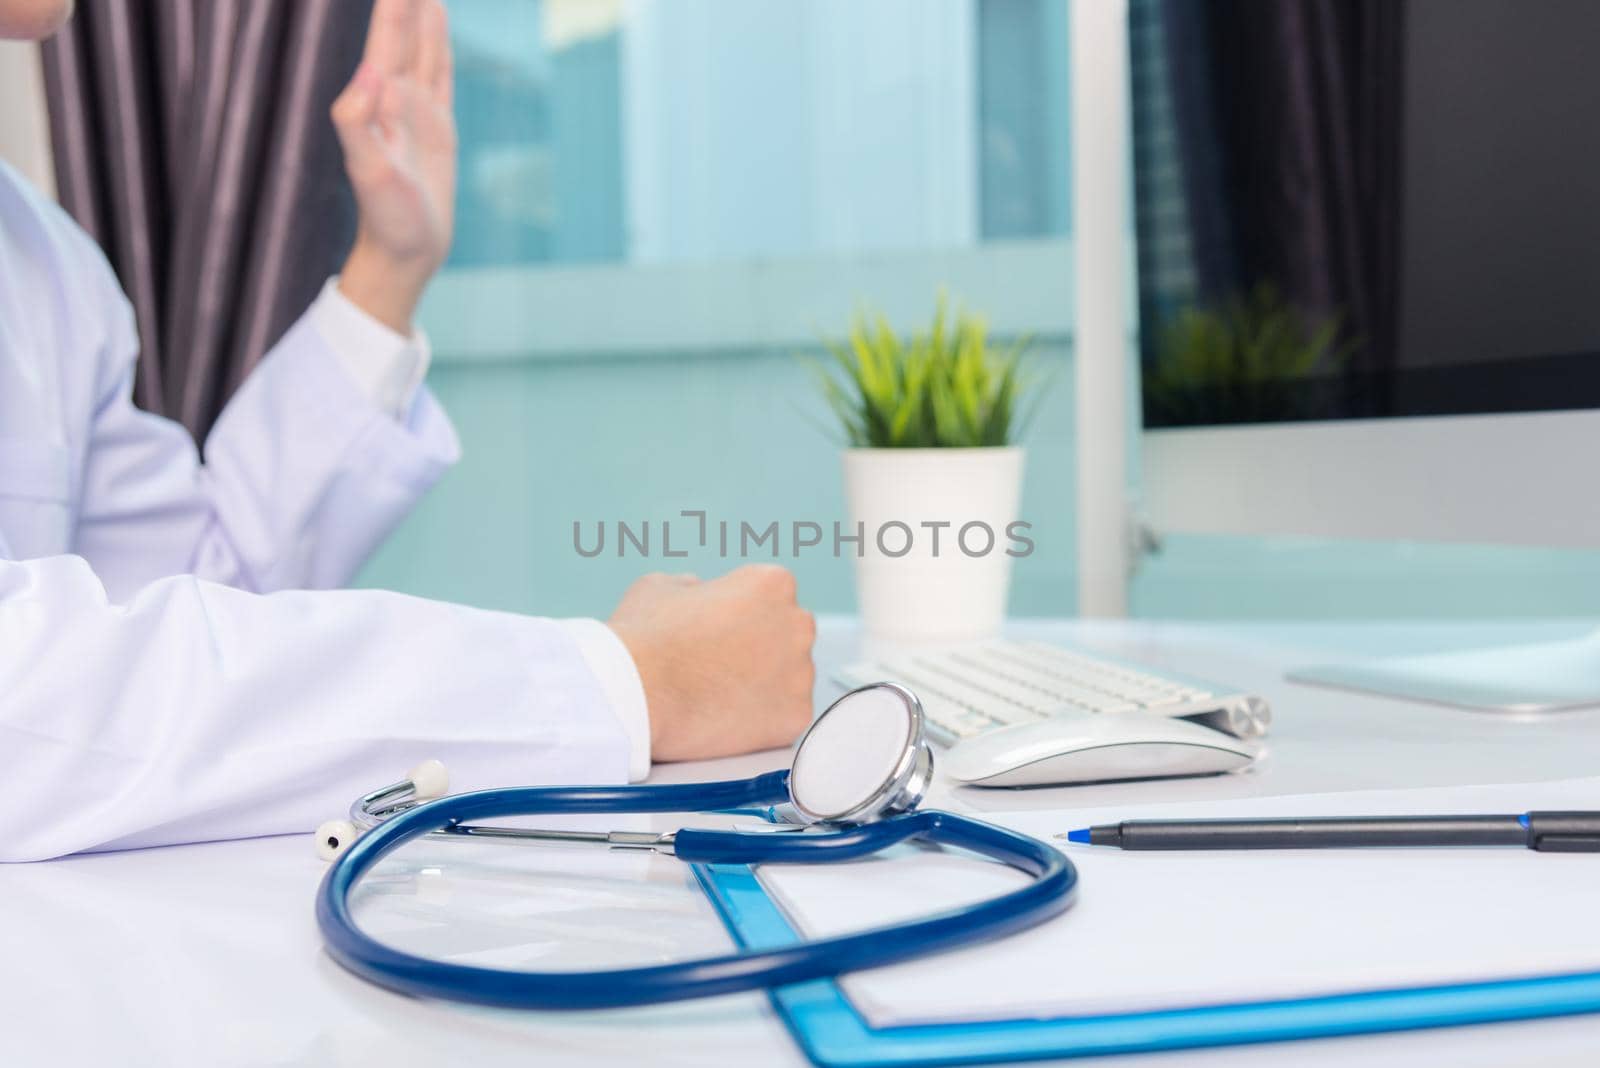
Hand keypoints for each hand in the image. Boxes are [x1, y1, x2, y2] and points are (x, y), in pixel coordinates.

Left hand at [330, 0, 455, 333]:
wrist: (405, 252)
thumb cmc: (386, 219)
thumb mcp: (370, 173)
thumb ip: (357, 121)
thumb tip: (371, 71)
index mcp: (378, 100)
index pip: (386, 36)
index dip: (393, 3)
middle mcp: (395, 97)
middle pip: (403, 31)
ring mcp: (417, 110)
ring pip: (422, 45)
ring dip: (424, 12)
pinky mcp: (438, 128)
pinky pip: (440, 73)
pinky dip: (440, 45)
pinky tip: (440, 27)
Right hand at [607, 566, 817, 762]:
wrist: (636, 695)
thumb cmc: (644, 638)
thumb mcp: (661, 586)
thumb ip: (694, 586)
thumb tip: (698, 591)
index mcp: (772, 583)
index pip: (770, 596)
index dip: (739, 614)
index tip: (716, 631)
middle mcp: (798, 624)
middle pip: (787, 635)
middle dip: (760, 648)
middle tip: (718, 665)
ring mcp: (801, 673)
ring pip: (789, 678)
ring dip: (762, 684)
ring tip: (716, 694)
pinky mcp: (796, 716)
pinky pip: (785, 716)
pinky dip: (761, 720)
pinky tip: (726, 717)